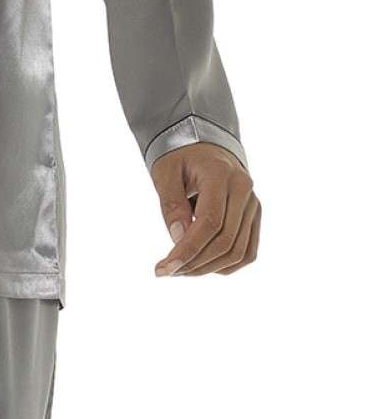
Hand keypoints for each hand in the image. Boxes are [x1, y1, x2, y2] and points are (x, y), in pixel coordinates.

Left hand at [152, 144, 260, 278]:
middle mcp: (244, 189)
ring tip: (181, 270)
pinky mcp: (254, 217)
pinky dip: (225, 265)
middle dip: (194, 263)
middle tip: (167, 271)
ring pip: (238, 251)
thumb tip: (178, 238)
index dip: (187, 250)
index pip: (209, 222)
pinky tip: (201, 265)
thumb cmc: (180, 157)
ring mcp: (252, 204)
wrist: (204, 147)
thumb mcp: (165, 173)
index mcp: (221, 174)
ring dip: (207, 268)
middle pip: (225, 241)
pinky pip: (247, 251)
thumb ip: (171, 204)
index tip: (163, 269)